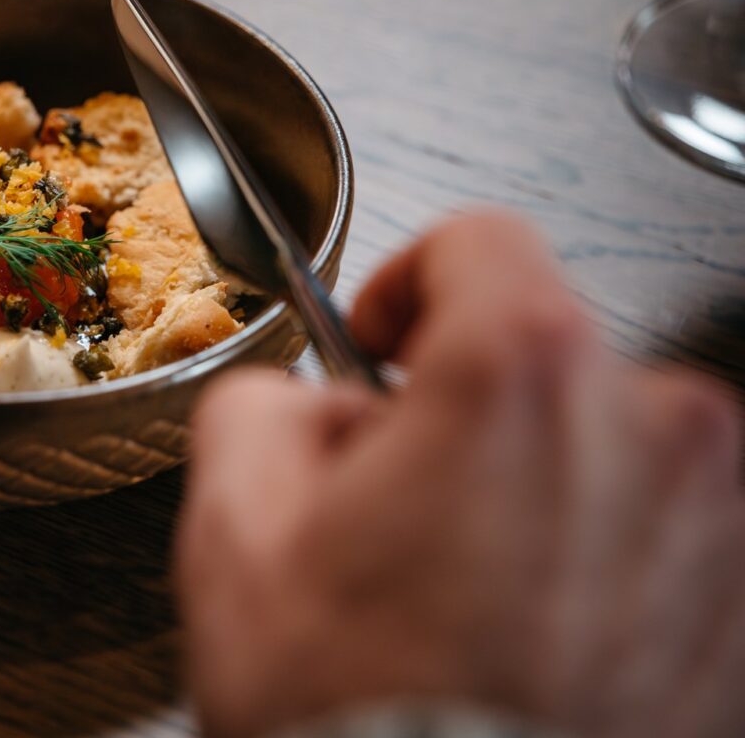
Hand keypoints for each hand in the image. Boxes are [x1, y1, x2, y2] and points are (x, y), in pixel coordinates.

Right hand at [176, 211, 744, 737]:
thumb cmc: (362, 708)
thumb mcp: (235, 528)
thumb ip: (259, 404)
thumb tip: (307, 407)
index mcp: (521, 374)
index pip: (479, 241)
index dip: (406, 283)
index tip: (380, 346)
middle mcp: (651, 424)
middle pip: (544, 352)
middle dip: (466, 406)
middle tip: (403, 503)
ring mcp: (717, 517)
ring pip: (607, 443)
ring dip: (540, 480)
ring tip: (471, 583)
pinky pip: (663, 529)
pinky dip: (602, 553)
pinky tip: (536, 625)